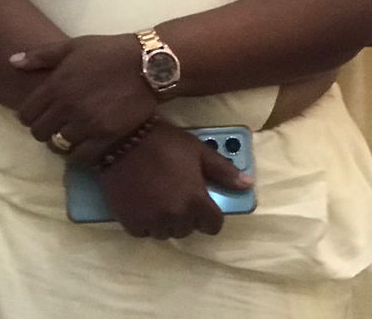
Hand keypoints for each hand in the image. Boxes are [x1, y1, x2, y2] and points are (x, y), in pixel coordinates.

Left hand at [12, 35, 157, 160]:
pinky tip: (83, 145)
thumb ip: (40, 55)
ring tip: (69, 135)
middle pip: (39, 133)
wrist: (148, 64)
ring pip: (58, 146)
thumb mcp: (73, 46)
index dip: (28, 115)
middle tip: (54, 125)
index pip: (26, 114)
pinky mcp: (107, 136)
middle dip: (43, 130)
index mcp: (57, 84)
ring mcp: (88, 124)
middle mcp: (68, 106)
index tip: (38, 114)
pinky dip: (78, 154)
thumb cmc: (108, 52)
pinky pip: (81, 157)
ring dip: (60, 142)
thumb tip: (11, 62)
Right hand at [97, 123, 253, 238]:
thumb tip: (248, 184)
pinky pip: (144, 232)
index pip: (213, 225)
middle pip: (188, 229)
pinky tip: (143, 204)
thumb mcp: (199, 151)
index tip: (203, 204)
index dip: (210, 215)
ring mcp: (152, 222)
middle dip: (187, 216)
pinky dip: (146, 222)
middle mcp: (176, 217)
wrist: (122, 139)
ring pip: (166, 233)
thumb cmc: (165, 143)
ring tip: (160, 200)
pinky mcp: (131, 223)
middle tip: (178, 195)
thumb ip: (224, 171)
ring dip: (166, 221)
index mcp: (196, 202)